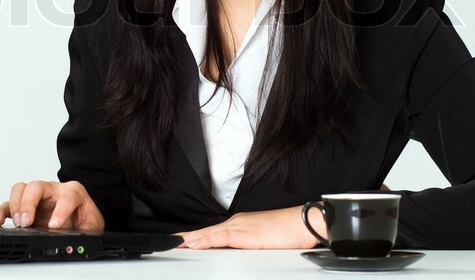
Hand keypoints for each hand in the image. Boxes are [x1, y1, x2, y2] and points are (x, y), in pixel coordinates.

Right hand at [0, 180, 104, 230]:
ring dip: (16, 206)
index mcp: (73, 192)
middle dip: (29, 204)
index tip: (54, 226)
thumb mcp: (93, 225)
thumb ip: (88, 231)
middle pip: (37, 186)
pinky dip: (2, 211)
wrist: (81, 216)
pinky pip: (9, 203)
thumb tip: (77, 240)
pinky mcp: (26, 206)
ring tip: (18, 224)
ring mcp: (38, 197)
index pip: (67, 196)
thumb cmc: (85, 217)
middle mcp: (53, 190)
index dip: (61, 210)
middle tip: (27, 222)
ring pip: (21, 189)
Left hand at [177, 205, 325, 249]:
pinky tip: (195, 244)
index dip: (195, 238)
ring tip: (175, 244)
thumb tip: (236, 252)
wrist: (304, 222)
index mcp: (240, 225)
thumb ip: (249, 244)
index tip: (179, 242)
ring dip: (192, 239)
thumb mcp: (263, 240)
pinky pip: (221, 237)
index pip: (212, 232)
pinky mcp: (246, 233)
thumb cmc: (289, 232)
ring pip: (210, 233)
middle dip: (188, 238)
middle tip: (170, 243)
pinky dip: (206, 240)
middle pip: (207, 232)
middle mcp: (237, 223)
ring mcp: (240, 227)